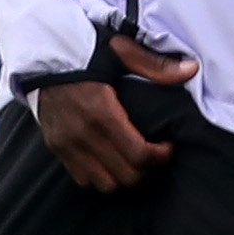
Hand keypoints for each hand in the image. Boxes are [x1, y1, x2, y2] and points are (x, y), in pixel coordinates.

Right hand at [35, 34, 198, 191]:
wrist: (42, 56)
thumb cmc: (84, 52)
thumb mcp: (121, 50)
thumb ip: (155, 65)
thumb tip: (191, 70)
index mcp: (101, 110)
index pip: (139, 154)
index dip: (161, 156)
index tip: (168, 146)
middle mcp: (82, 133)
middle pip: (126, 175)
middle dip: (148, 169)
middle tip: (155, 154)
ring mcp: (67, 144)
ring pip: (105, 184)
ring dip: (125, 177)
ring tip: (135, 161)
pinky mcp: (57, 149)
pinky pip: (84, 180)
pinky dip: (102, 177)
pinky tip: (112, 160)